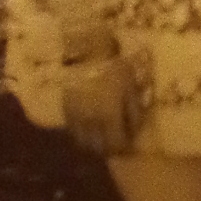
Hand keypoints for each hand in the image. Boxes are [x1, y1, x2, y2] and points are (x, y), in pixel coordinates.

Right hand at [60, 40, 141, 156]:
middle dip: (107, 149)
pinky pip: (72, 129)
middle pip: (97, 147)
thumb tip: (135, 130)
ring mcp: (76, 115)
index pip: (115, 144)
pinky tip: (88, 127)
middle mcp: (90, 120)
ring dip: (92, 144)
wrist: (88, 52)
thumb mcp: (131, 87)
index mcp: (109, 115)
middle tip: (114, 145)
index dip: (122, 148)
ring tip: (100, 139)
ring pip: (82, 141)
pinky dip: (81, 133)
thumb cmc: (114, 67)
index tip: (127, 147)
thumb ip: (134, 111)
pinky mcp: (66, 108)